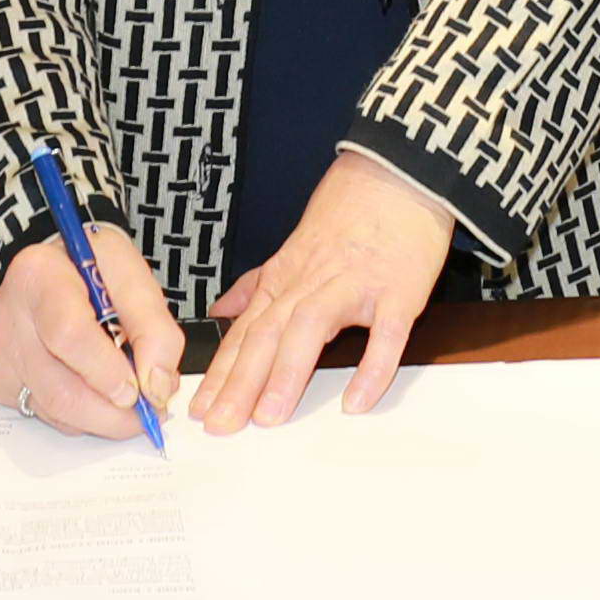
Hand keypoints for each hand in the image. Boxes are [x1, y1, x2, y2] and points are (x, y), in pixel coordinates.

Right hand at [0, 223, 181, 441]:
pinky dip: (81, 417)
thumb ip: (154, 329)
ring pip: (55, 412)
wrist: (55, 267)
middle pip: (59, 389)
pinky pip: (47, 417)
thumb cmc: (93, 268)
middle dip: (113, 414)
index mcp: (39, 275)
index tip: (140, 390)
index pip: (68, 334)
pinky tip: (95, 392)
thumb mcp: (134, 277)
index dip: (107, 371)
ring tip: (130, 400)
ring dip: (102, 418)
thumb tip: (157, 386)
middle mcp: (8, 316)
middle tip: (149, 413)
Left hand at [192, 152, 453, 432]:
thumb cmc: (350, 210)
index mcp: (287, 277)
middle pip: (267, 334)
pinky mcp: (399, 293)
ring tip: (268, 418)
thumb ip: (257, 283)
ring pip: (311, 330)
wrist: (401, 174)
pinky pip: (384, 336)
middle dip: (240, 383)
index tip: (198, 408)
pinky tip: (355, 403)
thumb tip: (219, 312)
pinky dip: (371, 370)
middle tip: (218, 425)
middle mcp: (313, 282)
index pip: (245, 330)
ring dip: (287, 374)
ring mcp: (355, 286)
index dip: (220, 371)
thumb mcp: (294, 245)